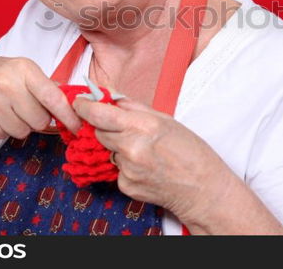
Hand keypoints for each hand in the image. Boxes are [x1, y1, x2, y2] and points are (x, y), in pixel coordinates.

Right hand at [0, 55, 81, 137]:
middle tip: (27, 107)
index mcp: (23, 69)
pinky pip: (5, 135)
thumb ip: (47, 86)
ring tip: (10, 109)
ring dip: (21, 125)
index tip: (77, 126)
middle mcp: (5, 85)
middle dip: (38, 119)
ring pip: (23, 131)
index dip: (67, 115)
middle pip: (39, 120)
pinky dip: (4, 129)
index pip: (52, 96)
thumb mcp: (23, 70)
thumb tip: (74, 105)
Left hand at [72, 96, 236, 225]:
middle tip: (125, 129)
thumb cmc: (191, 151)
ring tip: (144, 151)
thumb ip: (132, 106)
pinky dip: (126, 166)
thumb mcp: (165, 119)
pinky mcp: (126, 186)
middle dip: (105, 127)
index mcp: (143, 125)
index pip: (98, 113)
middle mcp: (131, 147)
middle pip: (99, 132)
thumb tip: (108, 94)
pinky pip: (116, 169)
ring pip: (108, 150)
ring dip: (118, 147)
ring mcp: (127, 169)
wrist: (203, 188)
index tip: (79, 102)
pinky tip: (146, 167)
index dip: (84, 106)